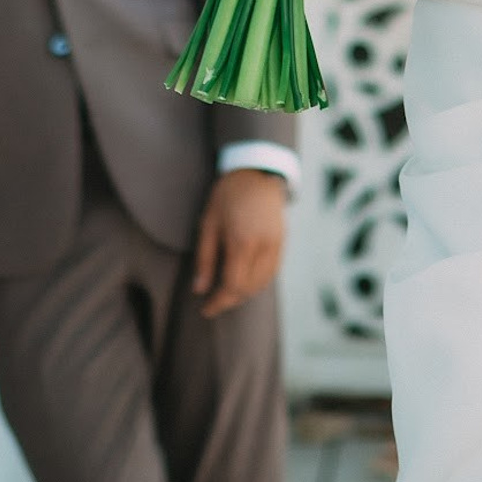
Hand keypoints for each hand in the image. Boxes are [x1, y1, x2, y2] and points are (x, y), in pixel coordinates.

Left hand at [192, 168, 286, 317]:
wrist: (257, 171)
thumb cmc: (227, 195)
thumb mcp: (208, 223)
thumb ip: (204, 259)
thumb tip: (199, 290)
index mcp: (242, 242)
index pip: (232, 286)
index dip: (218, 302)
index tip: (205, 310)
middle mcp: (263, 246)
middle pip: (248, 288)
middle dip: (230, 300)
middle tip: (213, 302)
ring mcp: (276, 244)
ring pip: (262, 283)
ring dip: (244, 293)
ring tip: (226, 293)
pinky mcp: (282, 242)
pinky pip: (271, 272)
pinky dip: (257, 282)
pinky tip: (244, 281)